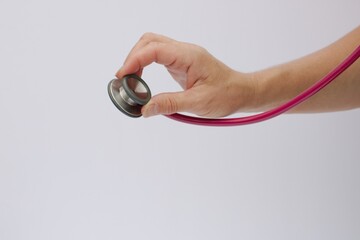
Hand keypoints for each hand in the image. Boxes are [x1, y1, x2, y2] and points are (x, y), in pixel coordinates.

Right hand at [116, 33, 255, 117]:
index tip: (122, 76)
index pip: (154, 49)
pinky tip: (142, 79)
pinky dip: (145, 65)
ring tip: (131, 80)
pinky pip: (157, 57)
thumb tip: (145, 108)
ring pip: (152, 47)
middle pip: (149, 42)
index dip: (134, 60)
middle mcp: (184, 52)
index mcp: (189, 56)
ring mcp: (182, 56)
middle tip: (124, 79)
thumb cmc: (227, 94)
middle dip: (133, 57)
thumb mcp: (198, 103)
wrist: (241, 92)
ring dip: (137, 60)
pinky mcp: (180, 64)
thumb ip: (170, 104)